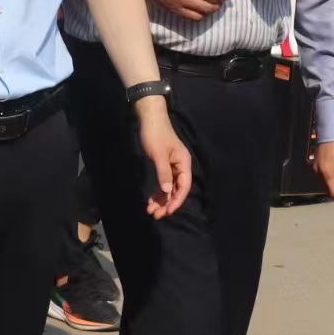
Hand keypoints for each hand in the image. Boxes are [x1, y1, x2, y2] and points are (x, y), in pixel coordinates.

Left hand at [136, 101, 192, 217]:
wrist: (149, 119)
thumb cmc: (155, 134)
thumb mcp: (158, 154)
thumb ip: (163, 173)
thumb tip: (167, 192)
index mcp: (184, 163)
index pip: (183, 186)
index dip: (176, 200)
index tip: (167, 211)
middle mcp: (181, 167)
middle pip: (176, 190)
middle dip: (167, 203)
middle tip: (155, 215)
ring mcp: (173, 167)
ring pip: (169, 189)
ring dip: (161, 200)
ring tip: (151, 210)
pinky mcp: (165, 166)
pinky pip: (164, 183)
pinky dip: (158, 193)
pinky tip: (151, 200)